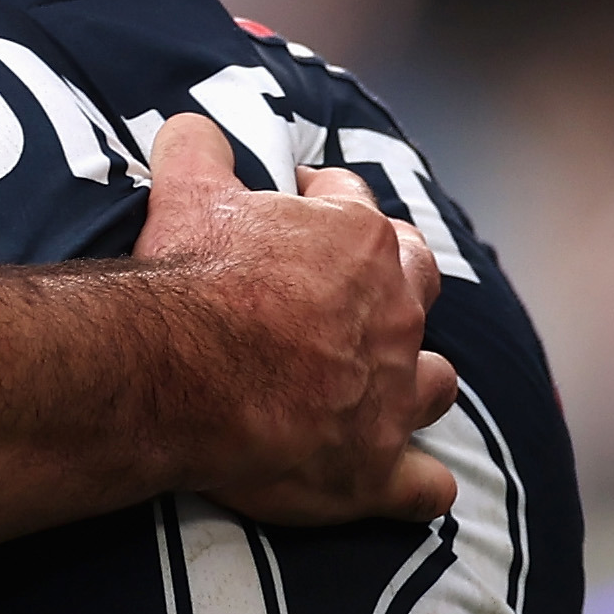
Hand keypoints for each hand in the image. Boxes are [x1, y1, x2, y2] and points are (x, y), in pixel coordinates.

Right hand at [133, 114, 456, 524]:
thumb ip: (198, 149)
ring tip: (384, 385)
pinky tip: (412, 487)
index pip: (352, 205)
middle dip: (392, 280)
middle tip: (345, 292)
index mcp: (357, 241)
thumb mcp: (185, 191)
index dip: (321, 204)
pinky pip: (421, 485)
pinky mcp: (375, 465)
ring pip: (434, 381)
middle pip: (417, 283)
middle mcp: (394, 313)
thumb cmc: (190, 281)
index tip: (294, 210)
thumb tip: (195, 127)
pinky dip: (418, 486)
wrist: (180, 372)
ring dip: (415, 379)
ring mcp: (391, 393)